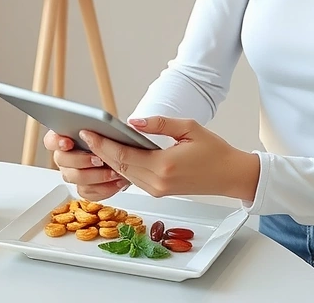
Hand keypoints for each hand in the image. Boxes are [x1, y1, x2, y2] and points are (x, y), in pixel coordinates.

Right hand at [42, 130, 129, 200]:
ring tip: (114, 172)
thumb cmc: (116, 139)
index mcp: (66, 138)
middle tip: (99, 159)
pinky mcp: (85, 188)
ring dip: (95, 176)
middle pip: (61, 161)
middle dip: (81, 160)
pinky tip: (117, 182)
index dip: (56, 142)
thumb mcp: (112, 128)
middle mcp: (66, 157)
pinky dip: (104, 189)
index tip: (69, 142)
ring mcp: (73, 174)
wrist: (129, 157)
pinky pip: (87, 192)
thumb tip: (109, 123)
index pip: (50, 140)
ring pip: (74, 178)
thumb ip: (104, 125)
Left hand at [78, 116, 259, 200]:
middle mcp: (157, 183)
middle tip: (84, 136)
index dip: (102, 144)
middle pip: (118, 167)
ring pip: (124, 174)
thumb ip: (159, 124)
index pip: (123, 155)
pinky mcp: (159, 192)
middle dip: (100, 151)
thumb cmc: (215, 151)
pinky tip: (113, 155)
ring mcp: (157, 190)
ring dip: (108, 160)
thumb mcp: (189, 128)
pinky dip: (121, 167)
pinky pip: (133, 179)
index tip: (88, 133)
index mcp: (164, 166)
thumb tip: (133, 121)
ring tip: (94, 143)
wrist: (230, 175)